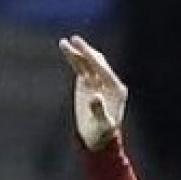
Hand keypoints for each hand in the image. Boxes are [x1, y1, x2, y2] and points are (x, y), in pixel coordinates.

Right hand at [59, 35, 126, 150]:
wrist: (97, 138)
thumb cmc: (102, 133)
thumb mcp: (103, 125)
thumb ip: (100, 111)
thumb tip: (95, 96)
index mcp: (117, 89)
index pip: (103, 69)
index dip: (92, 58)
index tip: (81, 48)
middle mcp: (109, 82)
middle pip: (96, 62)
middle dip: (85, 51)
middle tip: (73, 40)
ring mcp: (98, 81)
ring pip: (87, 63)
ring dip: (76, 53)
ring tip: (63, 43)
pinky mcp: (88, 83)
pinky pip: (80, 68)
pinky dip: (73, 59)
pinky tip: (65, 49)